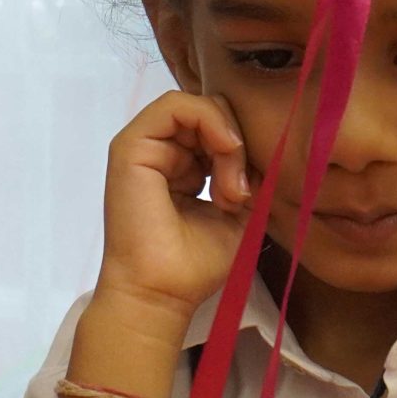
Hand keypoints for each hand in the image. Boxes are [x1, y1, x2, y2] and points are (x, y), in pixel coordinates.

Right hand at [94, 90, 254, 324]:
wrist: (162, 292)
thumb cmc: (196, 264)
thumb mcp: (239, 213)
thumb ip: (250, 175)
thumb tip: (266, 148)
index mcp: (181, 167)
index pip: (218, 130)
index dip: (243, 148)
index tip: (250, 192)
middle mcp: (161, 152)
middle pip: (211, 114)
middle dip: (238, 146)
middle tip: (242, 193)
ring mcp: (143, 146)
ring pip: (198, 107)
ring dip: (227, 140)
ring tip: (231, 188)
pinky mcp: (130, 145)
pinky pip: (175, 105)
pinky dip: (210, 121)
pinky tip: (226, 151)